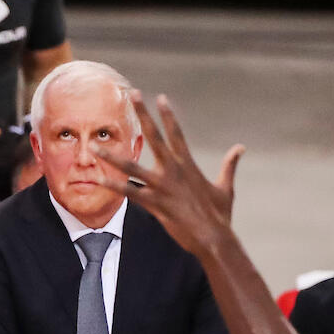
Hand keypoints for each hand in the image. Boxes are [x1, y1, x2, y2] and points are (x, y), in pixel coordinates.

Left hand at [95, 93, 242, 257]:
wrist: (214, 238)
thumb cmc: (220, 215)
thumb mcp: (226, 187)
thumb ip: (230, 165)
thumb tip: (241, 148)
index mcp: (188, 165)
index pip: (177, 134)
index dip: (168, 115)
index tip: (161, 98)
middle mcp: (173, 171)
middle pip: (155, 137)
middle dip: (144, 115)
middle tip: (134, 95)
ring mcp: (162, 187)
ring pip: (131, 167)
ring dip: (110, 156)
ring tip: (93, 146)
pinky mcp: (154, 204)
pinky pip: (128, 192)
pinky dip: (112, 186)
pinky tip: (97, 179)